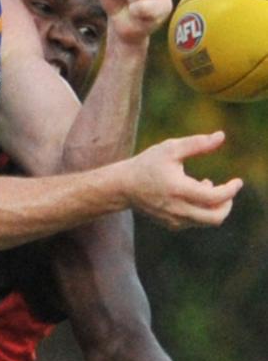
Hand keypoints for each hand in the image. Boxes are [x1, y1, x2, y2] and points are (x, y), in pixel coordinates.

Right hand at [125, 130, 242, 228]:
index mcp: (178, 189)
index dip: (230, 190)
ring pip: (206, 221)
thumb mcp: (170, 148)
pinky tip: (194, 194)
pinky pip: (195, 222)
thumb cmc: (147, 164)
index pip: (214, 197)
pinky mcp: (171, 224)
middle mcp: (177, 208)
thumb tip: (221, 136)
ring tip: (204, 185)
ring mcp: (174, 219)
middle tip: (228, 190)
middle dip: (227, 204)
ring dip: (214, 206)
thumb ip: (197, 143)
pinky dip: (202, 210)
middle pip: (215, 218)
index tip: (237, 181)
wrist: (123, 186)